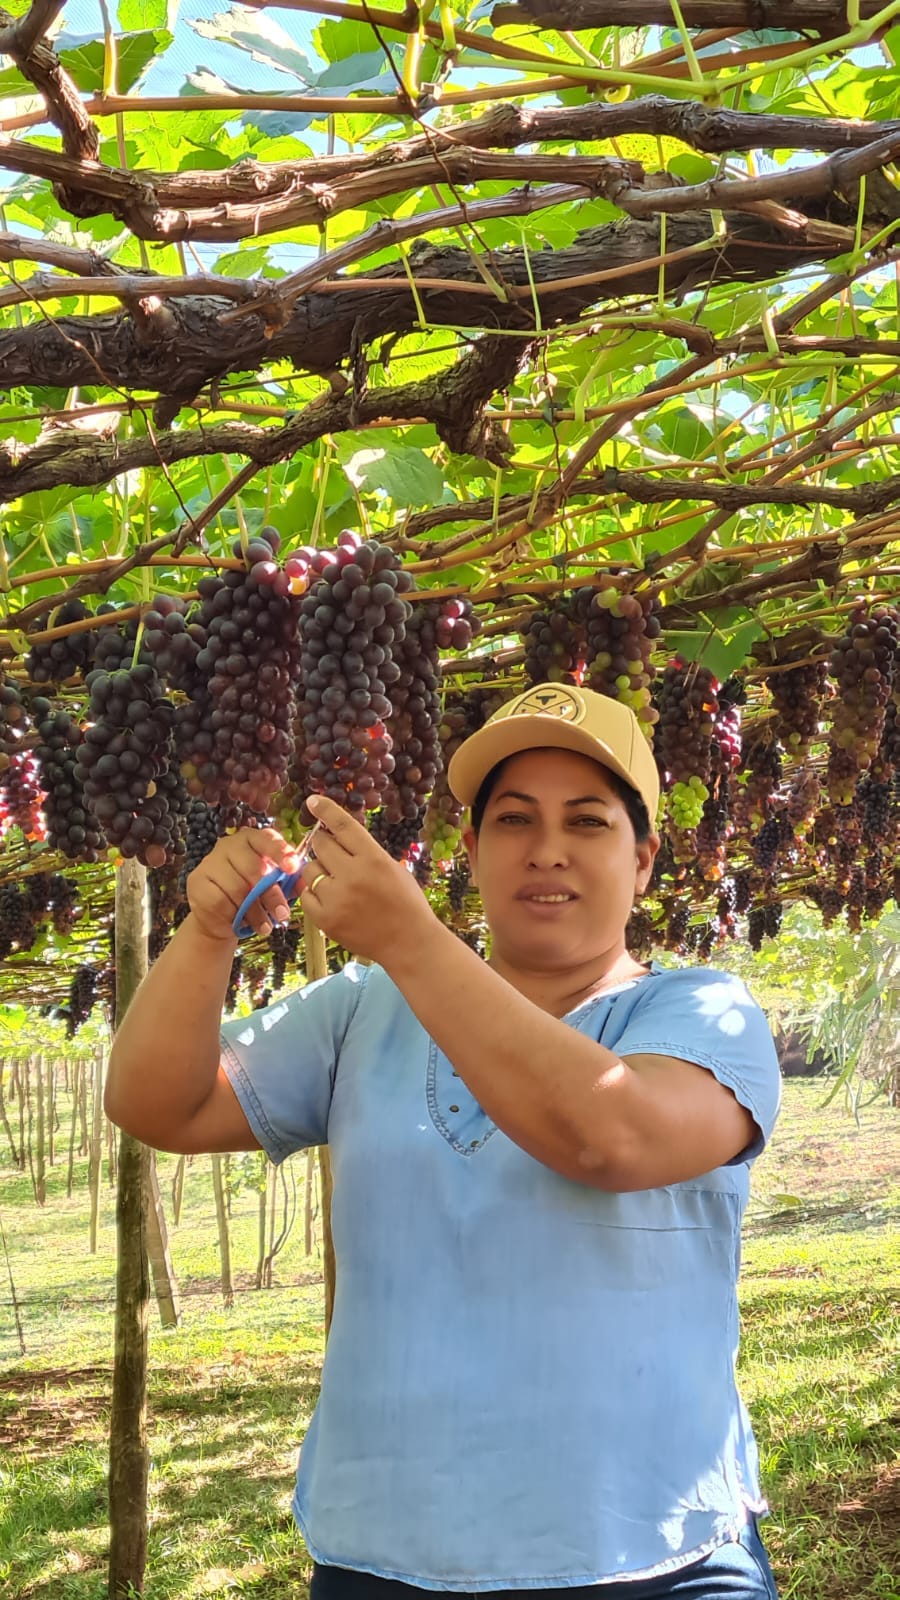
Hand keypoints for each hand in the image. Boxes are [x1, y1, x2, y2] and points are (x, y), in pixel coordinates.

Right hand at [187, 826, 301, 943]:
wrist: (223, 917)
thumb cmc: (254, 895)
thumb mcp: (275, 886)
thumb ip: (289, 881)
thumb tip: (306, 881)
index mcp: (251, 839)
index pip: (266, 839)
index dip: (280, 853)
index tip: (293, 868)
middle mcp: (228, 845)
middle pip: (253, 868)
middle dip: (271, 894)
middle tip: (282, 914)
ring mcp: (210, 862)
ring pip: (237, 888)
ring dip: (254, 911)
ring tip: (265, 926)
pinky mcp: (197, 881)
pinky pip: (220, 901)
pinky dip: (234, 915)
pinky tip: (241, 923)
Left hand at [300, 795, 436, 962]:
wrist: (409, 943)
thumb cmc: (406, 903)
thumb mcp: (393, 868)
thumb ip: (366, 852)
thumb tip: (337, 835)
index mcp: (374, 859)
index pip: (343, 826)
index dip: (325, 810)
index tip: (313, 801)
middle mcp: (353, 875)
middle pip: (321, 844)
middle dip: (323, 844)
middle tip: (331, 853)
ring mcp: (337, 898)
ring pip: (309, 869)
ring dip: (318, 870)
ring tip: (335, 881)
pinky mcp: (325, 919)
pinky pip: (306, 895)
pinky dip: (313, 893)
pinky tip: (329, 898)